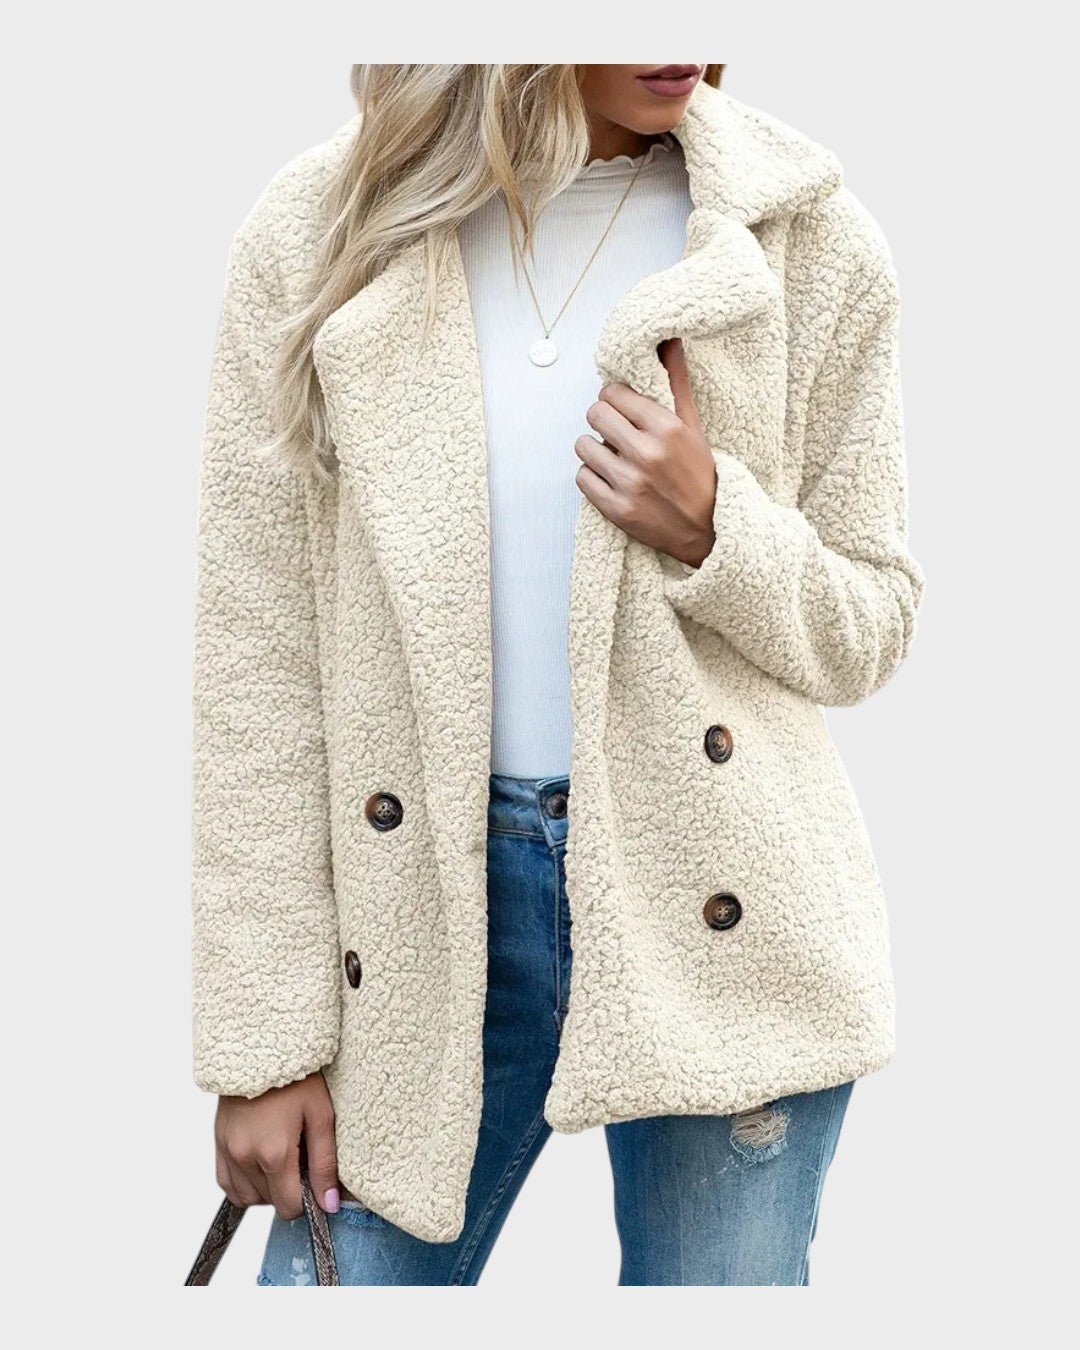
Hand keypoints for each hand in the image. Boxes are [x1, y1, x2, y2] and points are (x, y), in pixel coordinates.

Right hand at [215, 1072, 338, 1218]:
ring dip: (267, 1188)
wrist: (262, 1049)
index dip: (307, 1198)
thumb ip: (325, 1164)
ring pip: (248, 1197)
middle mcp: (245, 1157)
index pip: (290, 1206)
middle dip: (289, 1188)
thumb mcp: (321, 1116)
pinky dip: (246, 1183)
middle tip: (300, 1155)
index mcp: (274, 1152)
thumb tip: (329, 1204)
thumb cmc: (297, 1078)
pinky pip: (228, 1184)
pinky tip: (261, 1160)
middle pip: (270, 1202)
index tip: (314, 1176)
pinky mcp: (218, 1144)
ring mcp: (228, 1152)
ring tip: (281, 1156)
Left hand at [575, 338, 716, 567]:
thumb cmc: (700, 473)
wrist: (708, 528)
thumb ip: (676, 382)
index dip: (614, 398)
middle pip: (594, 415)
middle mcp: (646, 454)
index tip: (622, 408)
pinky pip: (582, 477)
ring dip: (594, 449)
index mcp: (666, 428)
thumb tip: (669, 340)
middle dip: (603, 420)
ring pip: (583, 446)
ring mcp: (629, 484)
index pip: (614, 393)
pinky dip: (592, 476)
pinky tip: (610, 478)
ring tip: (613, 456)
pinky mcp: (616, 509)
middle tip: (616, 432)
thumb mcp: (693, 426)